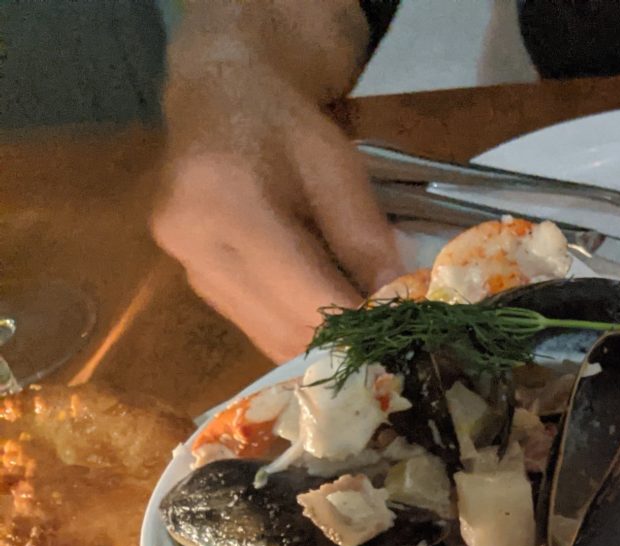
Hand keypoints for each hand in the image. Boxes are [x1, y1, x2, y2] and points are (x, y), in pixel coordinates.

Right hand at [153, 22, 400, 360]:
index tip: (405, 334)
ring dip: (323, 343)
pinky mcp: (194, 282)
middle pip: (286, 327)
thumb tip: (397, 305)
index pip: (304, 294)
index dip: (360, 324)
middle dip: (345, 341)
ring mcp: (187, 267)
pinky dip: (298, 330)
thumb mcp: (337, 167)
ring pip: (271, 338)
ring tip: (365, 327)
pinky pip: (257, 327)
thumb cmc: (283, 125)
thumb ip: (365, 238)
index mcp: (225, 205)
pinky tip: (328, 315)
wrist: (218, 100)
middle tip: (394, 338)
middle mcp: (193, 244)